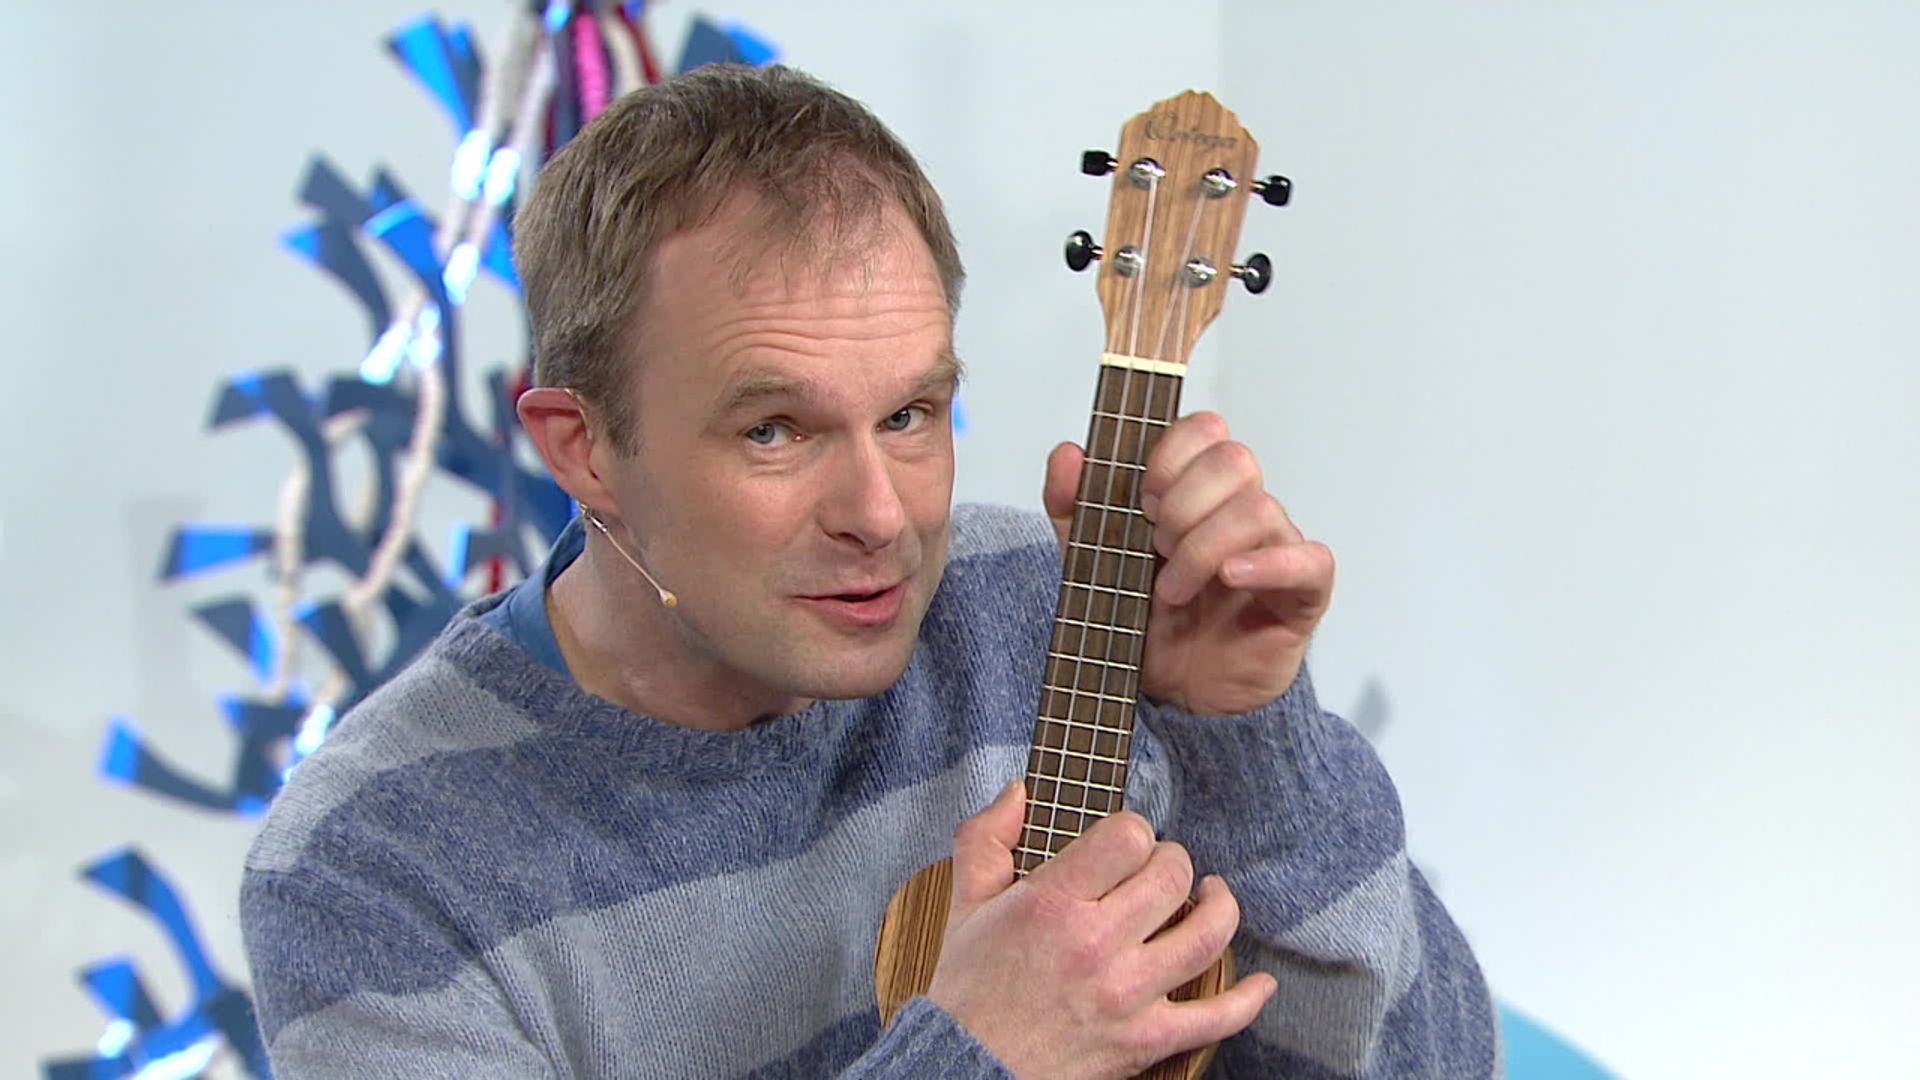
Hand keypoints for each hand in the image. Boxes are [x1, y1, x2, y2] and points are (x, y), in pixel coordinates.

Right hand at [925, 782, 1274, 1079]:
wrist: (969, 1067)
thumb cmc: (969, 989)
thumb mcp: (965, 902)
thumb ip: (987, 837)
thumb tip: (1018, 792)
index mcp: (1052, 904)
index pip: (1128, 837)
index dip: (1134, 831)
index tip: (1126, 844)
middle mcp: (1096, 946)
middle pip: (1172, 876)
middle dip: (1173, 862)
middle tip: (1162, 869)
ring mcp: (1127, 995)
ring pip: (1207, 936)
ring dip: (1220, 908)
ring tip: (1211, 898)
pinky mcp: (1145, 1039)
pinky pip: (1217, 1018)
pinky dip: (1248, 999)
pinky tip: (1260, 982)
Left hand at [1043, 411, 1334, 714]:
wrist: (1173, 696)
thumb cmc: (1148, 624)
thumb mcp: (1091, 564)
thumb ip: (1074, 509)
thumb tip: (1067, 454)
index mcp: (1197, 492)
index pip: (1205, 430)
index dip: (1171, 453)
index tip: (1141, 494)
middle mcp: (1240, 510)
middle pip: (1235, 459)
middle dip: (1182, 501)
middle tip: (1154, 545)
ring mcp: (1275, 548)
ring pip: (1259, 508)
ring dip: (1204, 546)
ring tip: (1172, 590)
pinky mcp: (1302, 593)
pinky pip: (1311, 560)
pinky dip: (1269, 564)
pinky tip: (1229, 577)